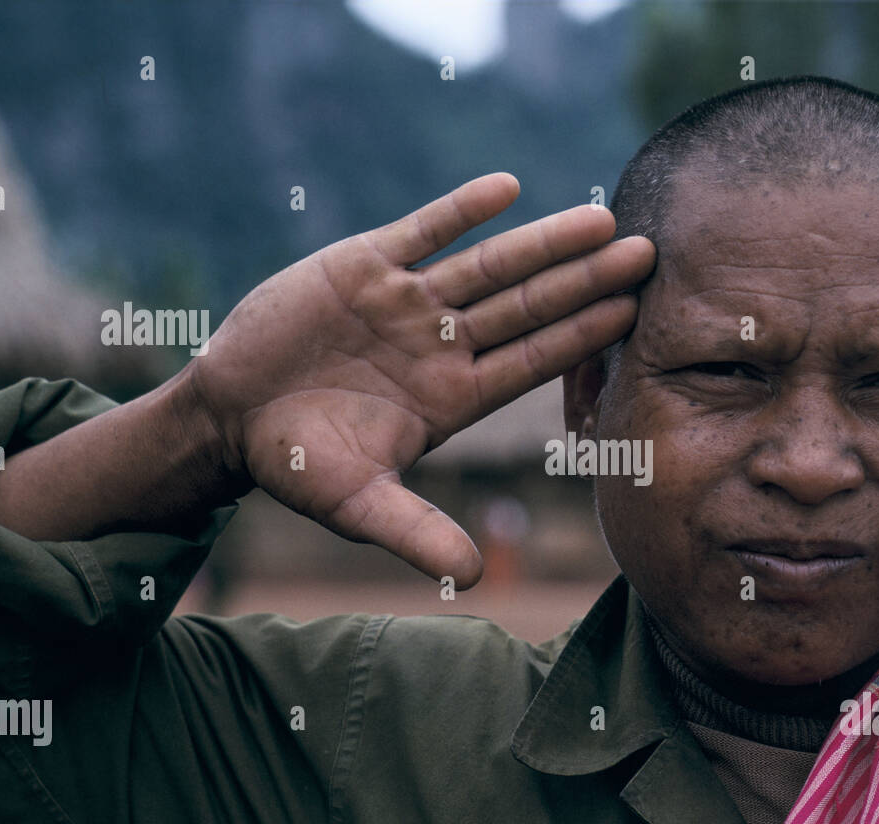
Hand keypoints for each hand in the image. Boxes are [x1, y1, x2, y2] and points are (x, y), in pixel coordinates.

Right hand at [185, 173, 654, 586]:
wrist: (231, 414)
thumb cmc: (298, 464)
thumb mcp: (358, 505)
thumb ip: (416, 534)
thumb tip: (471, 580)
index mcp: (453, 397)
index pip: (533, 361)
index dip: (582, 337)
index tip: (632, 313)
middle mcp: (443, 345)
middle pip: (528, 307)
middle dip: (585, 282)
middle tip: (647, 254)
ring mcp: (408, 303)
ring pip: (489, 266)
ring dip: (542, 243)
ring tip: (600, 219)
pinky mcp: (365, 266)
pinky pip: (422, 232)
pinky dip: (460, 211)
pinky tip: (507, 189)